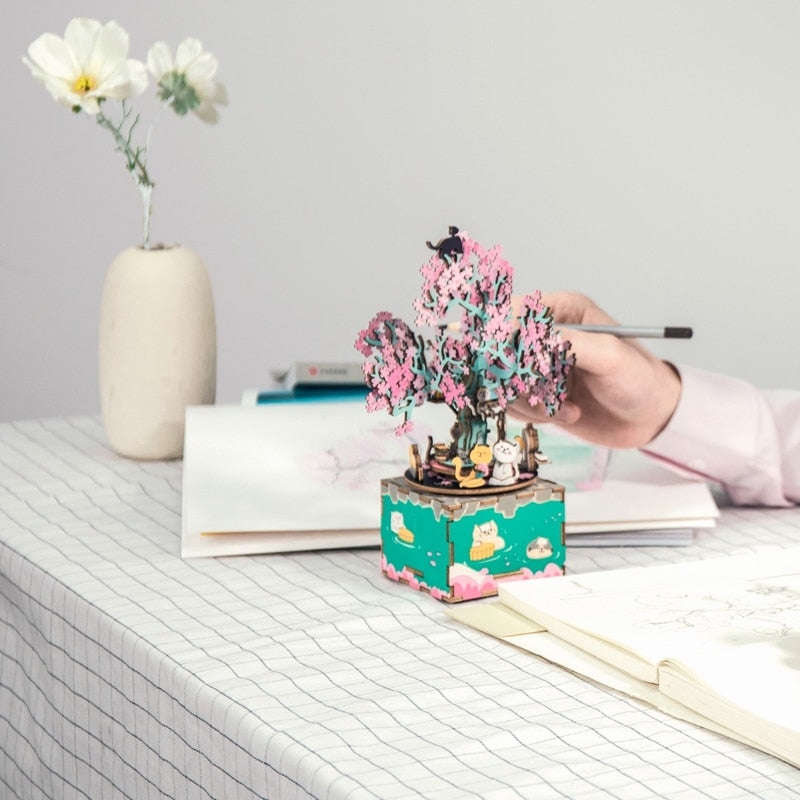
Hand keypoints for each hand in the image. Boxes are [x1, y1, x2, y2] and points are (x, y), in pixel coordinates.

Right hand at [510, 291, 681, 447]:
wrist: (651, 419)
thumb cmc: (640, 379)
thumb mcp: (608, 355)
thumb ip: (567, 341)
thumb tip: (526, 336)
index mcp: (562, 311)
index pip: (512, 312)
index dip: (501, 334)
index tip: (505, 357)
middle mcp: (545, 336)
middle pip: (499, 348)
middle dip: (516, 376)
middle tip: (540, 390)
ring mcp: (538, 366)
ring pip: (501, 380)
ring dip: (528, 400)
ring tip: (564, 406)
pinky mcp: (536, 393)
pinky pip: (511, 403)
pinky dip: (534, 414)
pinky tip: (566, 413)